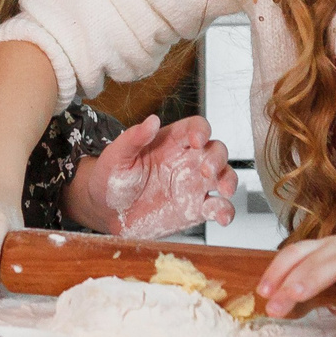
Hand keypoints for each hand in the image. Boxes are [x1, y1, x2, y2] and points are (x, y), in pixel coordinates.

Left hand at [66, 115, 239, 236]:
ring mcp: (194, 186)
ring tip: (223, 191)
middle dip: (217, 158)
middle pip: (216, 150)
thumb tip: (151, 120)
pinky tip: (220, 216)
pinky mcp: (195, 210)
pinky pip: (219, 208)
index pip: (196, 127)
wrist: (106, 212)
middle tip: (206, 171)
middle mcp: (187, 161)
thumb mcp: (116, 156)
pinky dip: (225, 211)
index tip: (196, 141)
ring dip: (229, 181)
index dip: (201, 130)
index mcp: (171, 143)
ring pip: (224, 176)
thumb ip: (133, 138)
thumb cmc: (110, 179)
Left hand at [256, 215, 335, 318]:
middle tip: (273, 306)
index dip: (277, 271)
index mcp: (332, 247)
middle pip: (312, 262)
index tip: (263, 292)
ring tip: (297, 294)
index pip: (297, 254)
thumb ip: (335, 285)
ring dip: (315, 278)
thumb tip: (317, 307)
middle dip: (289, 284)